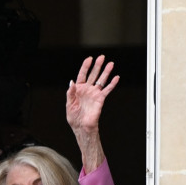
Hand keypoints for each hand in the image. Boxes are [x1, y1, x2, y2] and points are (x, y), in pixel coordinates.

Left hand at [66, 55, 118, 171]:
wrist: (81, 126)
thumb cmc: (74, 117)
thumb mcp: (69, 104)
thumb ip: (70, 93)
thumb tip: (71, 82)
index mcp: (78, 89)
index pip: (82, 75)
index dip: (85, 66)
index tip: (89, 58)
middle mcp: (87, 90)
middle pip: (93, 75)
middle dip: (97, 66)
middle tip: (102, 57)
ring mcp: (94, 93)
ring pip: (101, 80)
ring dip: (106, 72)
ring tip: (111, 64)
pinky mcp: (100, 99)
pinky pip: (107, 90)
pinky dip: (112, 84)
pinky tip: (116, 77)